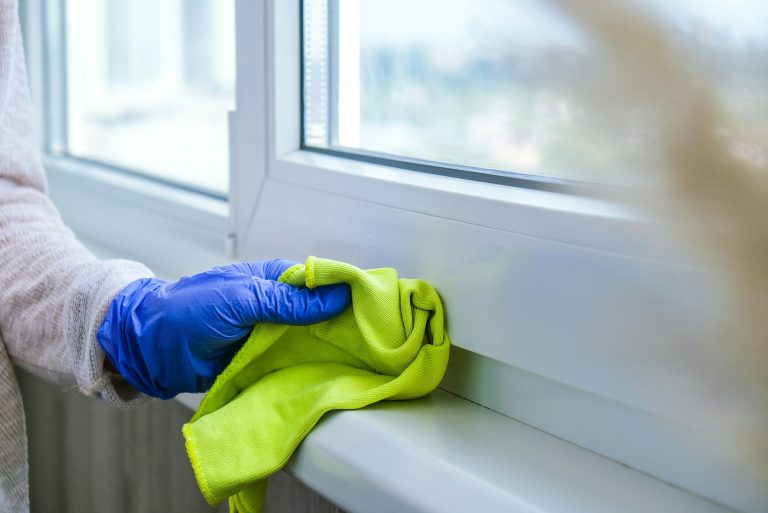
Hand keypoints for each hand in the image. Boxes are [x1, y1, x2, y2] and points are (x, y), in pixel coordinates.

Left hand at [96, 259, 350, 398]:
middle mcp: (277, 305)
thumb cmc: (188, 311)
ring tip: (364, 361)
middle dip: (344, 324)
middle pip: (321, 313)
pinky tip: (333, 376)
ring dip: (330, 349)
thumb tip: (336, 295)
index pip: (320, 281)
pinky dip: (310, 369)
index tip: (374, 307)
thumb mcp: (240, 300)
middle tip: (376, 340)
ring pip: (311, 340)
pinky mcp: (264, 362)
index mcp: (273, 279)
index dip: (344, 292)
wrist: (149, 349)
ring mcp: (271, 335)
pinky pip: (293, 363)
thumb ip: (286, 301)